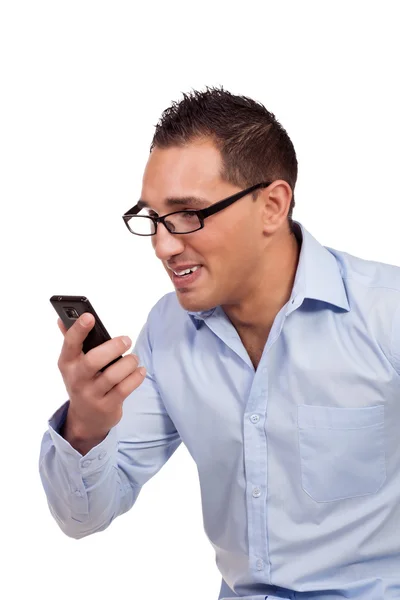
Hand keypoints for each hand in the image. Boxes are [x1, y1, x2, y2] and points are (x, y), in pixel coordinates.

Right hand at [56, 313, 145, 451]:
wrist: (85, 419)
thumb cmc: (83, 381)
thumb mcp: (73, 364)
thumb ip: (71, 341)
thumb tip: (62, 318)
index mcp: (67, 363)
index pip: (70, 343)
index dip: (79, 329)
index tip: (90, 316)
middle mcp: (77, 379)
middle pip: (94, 360)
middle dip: (113, 347)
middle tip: (126, 340)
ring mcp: (91, 395)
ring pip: (113, 376)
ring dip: (129, 363)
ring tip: (134, 359)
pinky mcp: (107, 406)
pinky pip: (125, 389)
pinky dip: (136, 377)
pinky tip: (140, 371)